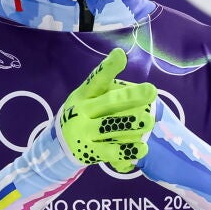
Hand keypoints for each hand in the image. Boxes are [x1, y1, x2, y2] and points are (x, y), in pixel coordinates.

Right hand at [59, 48, 155, 172]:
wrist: (58, 145)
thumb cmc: (83, 115)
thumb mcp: (87, 98)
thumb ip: (109, 90)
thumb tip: (140, 86)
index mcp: (83, 95)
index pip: (96, 79)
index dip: (108, 68)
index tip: (120, 56)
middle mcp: (81, 112)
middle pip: (108, 102)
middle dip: (130, 97)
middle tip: (151, 91)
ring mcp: (84, 133)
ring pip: (110, 127)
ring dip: (130, 125)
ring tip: (149, 121)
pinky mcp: (90, 153)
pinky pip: (111, 153)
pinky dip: (127, 151)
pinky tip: (142, 148)